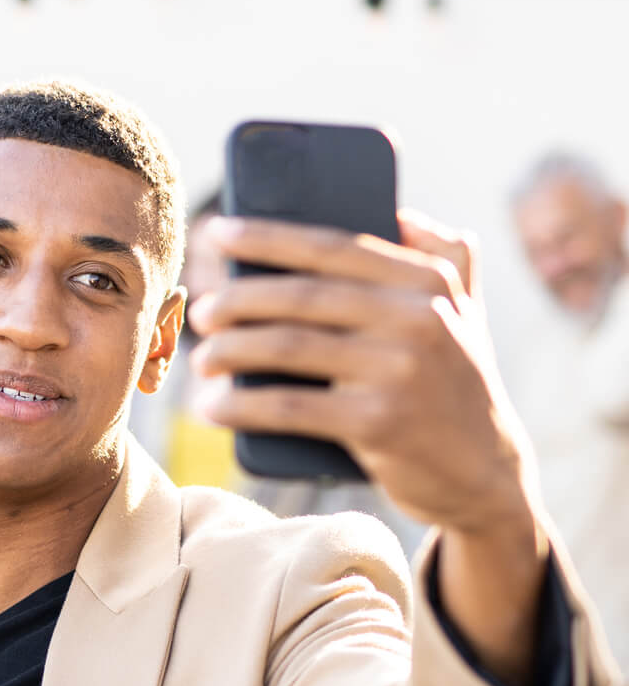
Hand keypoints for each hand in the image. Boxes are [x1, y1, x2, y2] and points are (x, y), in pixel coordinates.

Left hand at [187, 211, 534, 533]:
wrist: (485, 473)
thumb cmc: (455, 384)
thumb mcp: (466, 314)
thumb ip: (445, 259)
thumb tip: (401, 211)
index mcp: (428, 280)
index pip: (333, 247)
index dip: (268, 236)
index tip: (217, 233)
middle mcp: (420, 317)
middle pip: (299, 297)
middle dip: (235, 301)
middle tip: (200, 312)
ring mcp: (400, 370)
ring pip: (286, 347)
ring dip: (227, 351)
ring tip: (200, 360)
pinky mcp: (379, 422)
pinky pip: (289, 407)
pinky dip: (240, 406)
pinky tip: (210, 407)